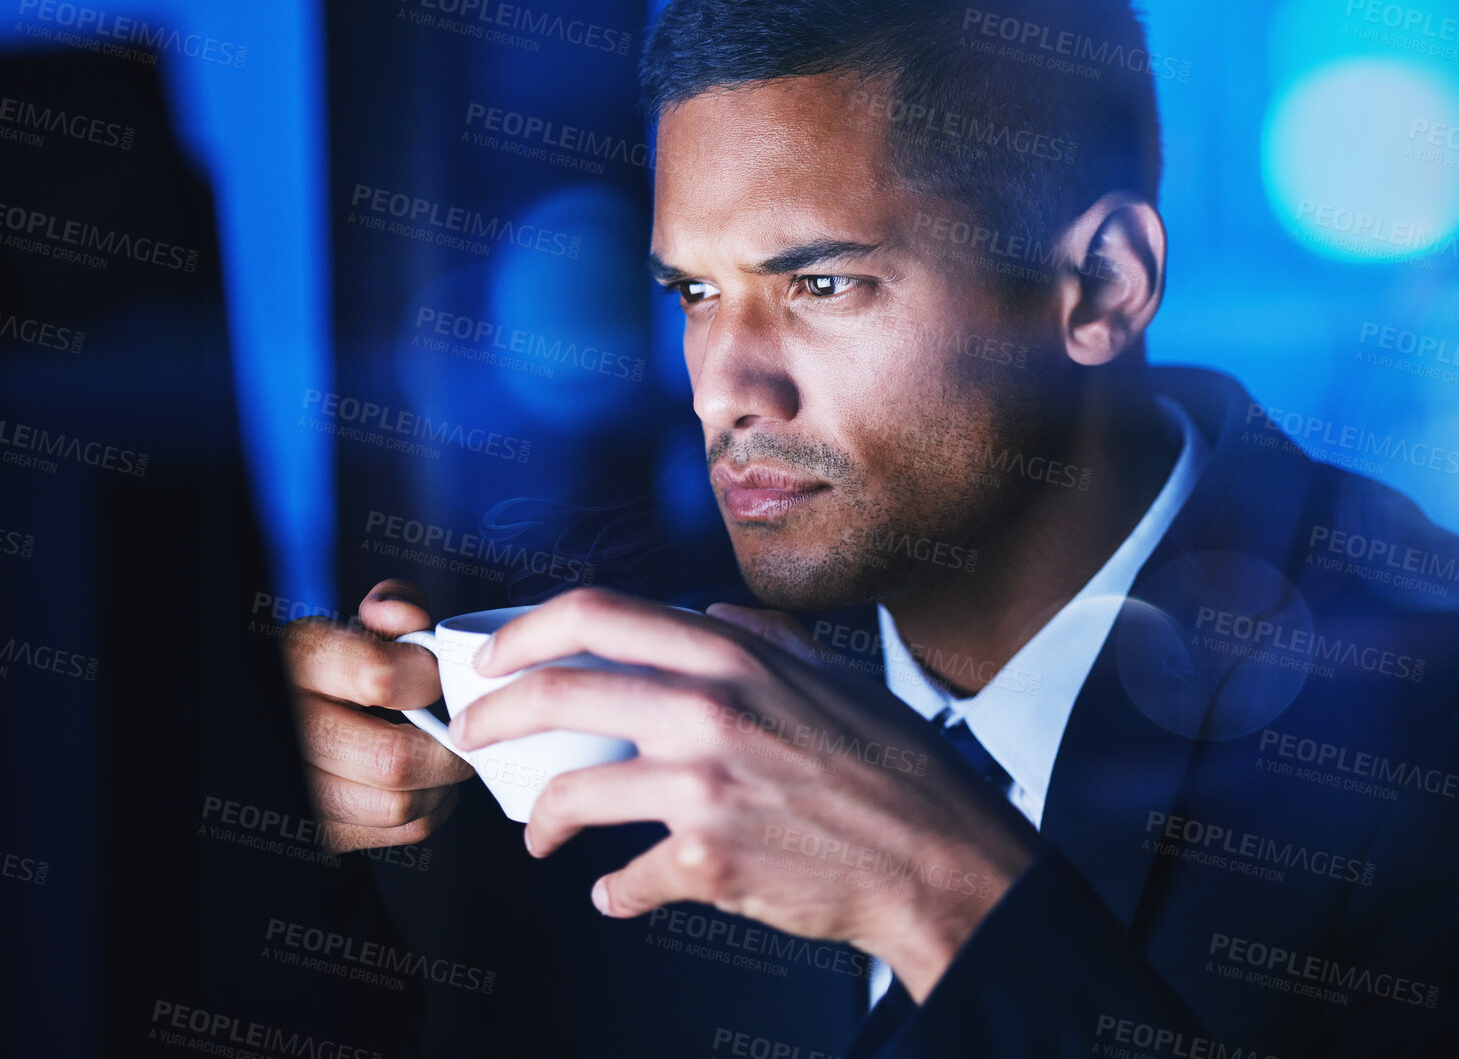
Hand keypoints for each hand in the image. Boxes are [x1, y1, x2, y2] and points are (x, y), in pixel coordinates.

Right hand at [281, 580, 474, 852]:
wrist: (299, 714)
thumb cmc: (345, 665)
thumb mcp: (361, 624)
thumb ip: (393, 608)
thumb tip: (411, 620)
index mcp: (298, 663)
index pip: (379, 678)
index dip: (427, 676)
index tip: (438, 673)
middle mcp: (291, 729)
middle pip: (395, 760)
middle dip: (447, 745)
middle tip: (462, 726)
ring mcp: (303, 788)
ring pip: (400, 805)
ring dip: (442, 782)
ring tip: (444, 751)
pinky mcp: (325, 831)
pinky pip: (403, 831)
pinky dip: (432, 807)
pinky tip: (427, 781)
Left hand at [450, 588, 1042, 1000]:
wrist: (939, 859)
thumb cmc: (899, 768)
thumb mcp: (837, 673)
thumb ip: (766, 635)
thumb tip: (711, 612)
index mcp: (735, 655)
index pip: (598, 614)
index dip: (526, 631)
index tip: (497, 655)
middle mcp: (709, 710)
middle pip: (556, 694)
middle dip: (494, 717)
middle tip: (476, 738)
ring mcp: (703, 788)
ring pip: (573, 793)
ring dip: (543, 819)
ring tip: (544, 835)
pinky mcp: (707, 863)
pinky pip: (626, 880)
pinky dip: (615, 891)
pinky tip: (619, 891)